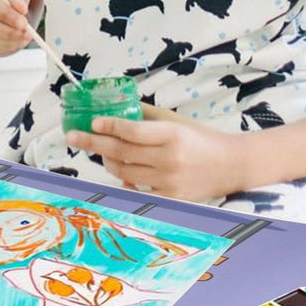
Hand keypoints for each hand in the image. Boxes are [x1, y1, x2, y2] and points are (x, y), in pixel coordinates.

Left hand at [65, 111, 249, 201]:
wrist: (231, 165)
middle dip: (93, 143)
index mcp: (172, 134)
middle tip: (73, 136)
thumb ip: (148, 116)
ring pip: (124, 171)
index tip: (92, 122)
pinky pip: (136, 189)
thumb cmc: (202, 139)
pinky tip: (119, 171)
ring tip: (101, 152)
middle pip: (121, 151)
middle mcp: (169, 159)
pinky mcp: (170, 198)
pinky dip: (125, 180)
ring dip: (107, 160)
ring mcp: (169, 181)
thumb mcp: (177, 122)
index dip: (109, 126)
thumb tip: (118, 108)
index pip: (132, 131)